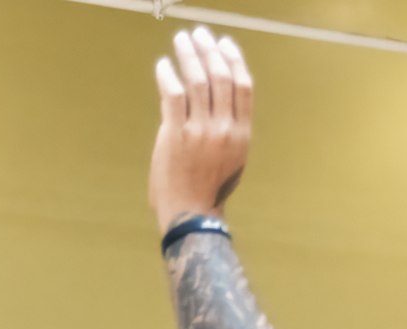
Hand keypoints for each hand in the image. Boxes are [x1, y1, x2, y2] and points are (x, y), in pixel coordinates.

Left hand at [149, 28, 254, 233]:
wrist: (192, 215)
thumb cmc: (208, 190)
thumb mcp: (230, 158)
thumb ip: (224, 129)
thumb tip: (209, 103)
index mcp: (242, 132)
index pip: (243, 86)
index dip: (234, 60)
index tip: (225, 44)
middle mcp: (225, 128)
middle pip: (221, 77)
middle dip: (210, 50)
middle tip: (199, 34)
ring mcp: (201, 131)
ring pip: (198, 81)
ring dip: (189, 56)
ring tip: (181, 40)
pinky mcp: (176, 135)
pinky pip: (173, 96)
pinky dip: (168, 76)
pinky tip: (163, 65)